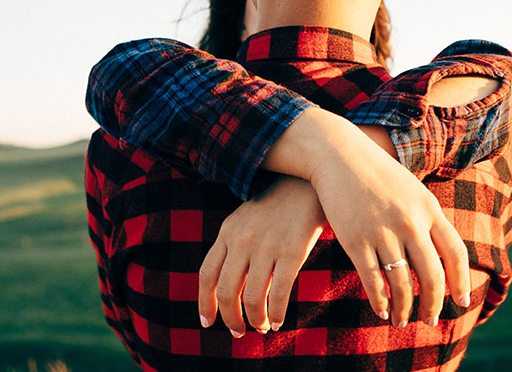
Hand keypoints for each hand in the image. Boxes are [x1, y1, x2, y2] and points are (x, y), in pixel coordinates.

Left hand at [198, 176, 325, 335]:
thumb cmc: (278, 202)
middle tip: (239, 332)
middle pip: (226, 291)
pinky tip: (279, 321)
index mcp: (228, 232)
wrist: (307, 179)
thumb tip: (230, 282)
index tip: (208, 321)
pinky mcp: (292, 251)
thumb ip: (235, 244)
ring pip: (251, 297)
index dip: (205, 303)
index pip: (207, 275)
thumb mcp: (246, 218)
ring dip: (255, 319)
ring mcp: (266, 246)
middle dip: (230, 318)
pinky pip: (279, 293)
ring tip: (262, 326)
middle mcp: (242, 240)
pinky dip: (276, 313)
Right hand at [305, 113, 470, 327]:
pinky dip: (380, 301)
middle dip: (433, 304)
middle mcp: (409, 222)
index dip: (461, 281)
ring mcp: (382, 231)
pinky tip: (381, 310)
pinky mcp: (355, 239)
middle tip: (430, 320)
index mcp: (428, 208)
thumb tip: (442, 256)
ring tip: (402, 321)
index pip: (455, 253)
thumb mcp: (412, 190)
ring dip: (404, 309)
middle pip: (431, 276)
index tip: (462, 301)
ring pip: (401, 284)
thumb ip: (428, 219)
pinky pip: (373, 280)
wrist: (339, 155)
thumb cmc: (378, 174)